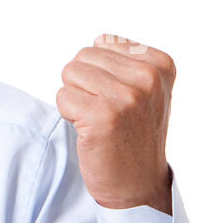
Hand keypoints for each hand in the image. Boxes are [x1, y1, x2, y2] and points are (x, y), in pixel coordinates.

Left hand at [56, 33, 174, 214]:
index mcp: (160, 64)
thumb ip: (126, 60)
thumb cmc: (133, 135)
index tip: (119, 101)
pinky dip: (68, 115)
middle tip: (104, 112)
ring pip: (69, 74)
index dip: (99, 74)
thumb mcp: (145, 90)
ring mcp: (127, 96)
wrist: (136, 183)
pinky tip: (90, 131)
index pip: (101, 44)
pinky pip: (62, 97)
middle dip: (83, 85)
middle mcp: (148, 77)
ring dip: (75, 99)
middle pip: (82, 57)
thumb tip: (99, 38)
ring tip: (97, 120)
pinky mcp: (104, 116)